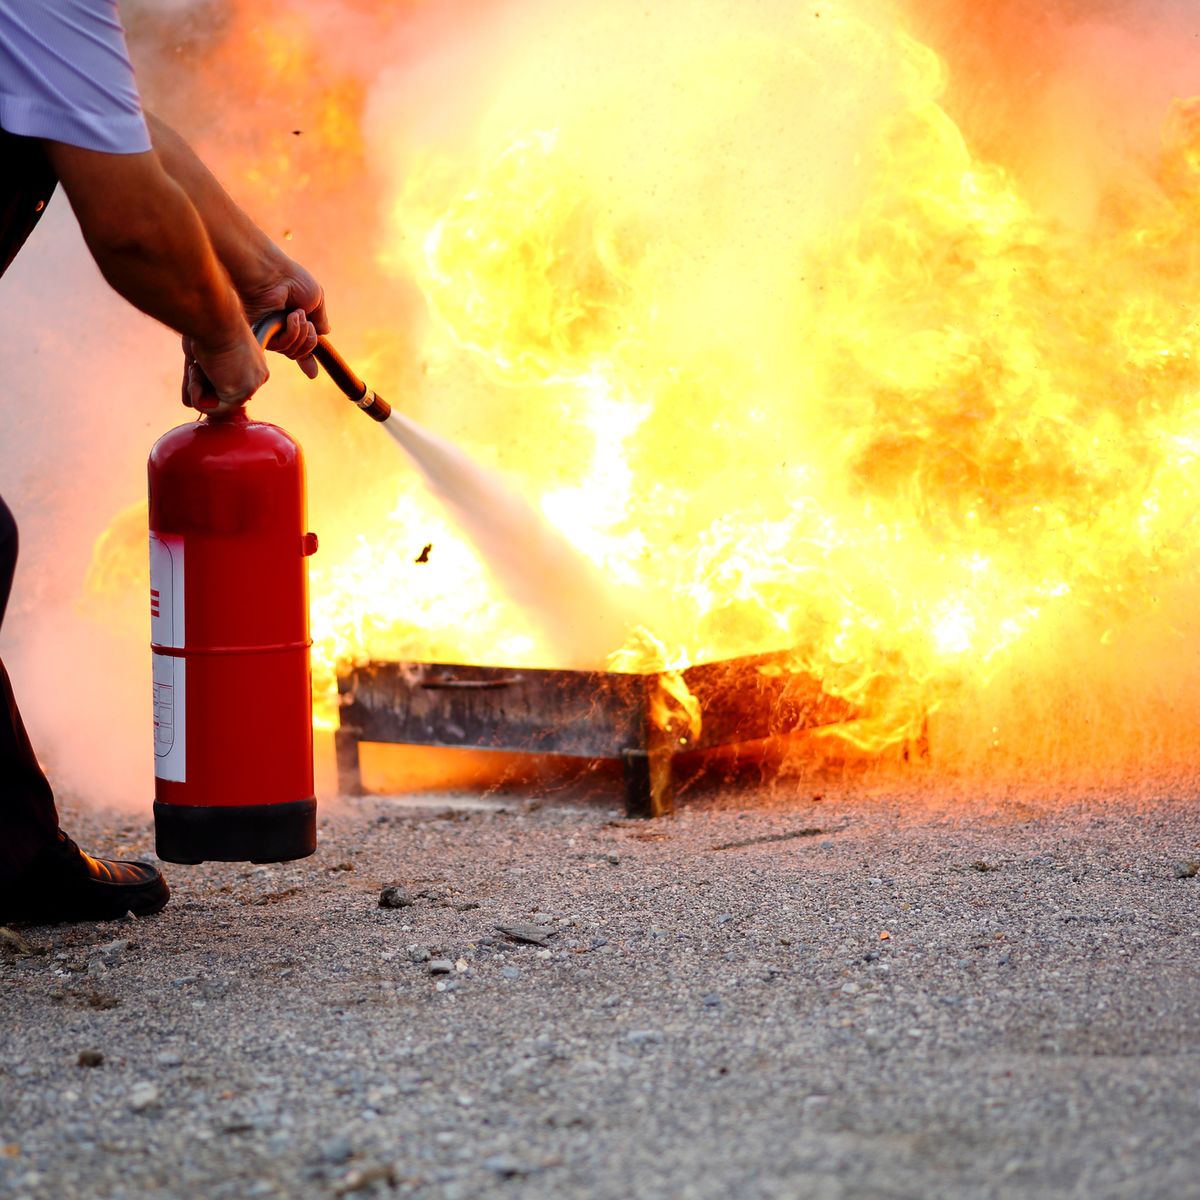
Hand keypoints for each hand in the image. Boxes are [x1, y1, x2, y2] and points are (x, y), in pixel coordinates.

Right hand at [182, 324, 268, 415]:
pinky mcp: (244, 392)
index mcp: (253, 363)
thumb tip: (187, 404)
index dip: (205, 380)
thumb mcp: (203, 354)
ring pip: (215, 403)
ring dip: (196, 385)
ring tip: (199, 365)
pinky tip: (200, 374)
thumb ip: (200, 378)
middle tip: (197, 363)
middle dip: (200, 382)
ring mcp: (253, 385)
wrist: (213, 319)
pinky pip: (213, 410)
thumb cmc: (206, 327)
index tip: (197, 364)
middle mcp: (258, 375)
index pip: (228, 384)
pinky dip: (197, 395)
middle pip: (222, 395)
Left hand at [238, 253, 329, 378]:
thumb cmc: (292, 280)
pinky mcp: (263, 335)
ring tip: (296, 314)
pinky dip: (292, 332)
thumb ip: (320, 318)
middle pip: (302, 352)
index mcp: (294, 323)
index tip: (312, 373)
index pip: (301, 347)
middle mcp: (281, 331)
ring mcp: (272, 334)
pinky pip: (283, 346)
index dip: (307, 361)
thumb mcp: (316, 299)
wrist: (273, 274)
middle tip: (307, 322)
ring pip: (294, 352)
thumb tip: (324, 332)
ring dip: (302, 333)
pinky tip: (290, 317)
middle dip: (310, 340)